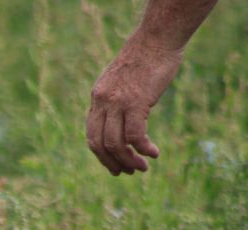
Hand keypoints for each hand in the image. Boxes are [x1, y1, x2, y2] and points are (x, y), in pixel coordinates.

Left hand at [86, 41, 183, 174]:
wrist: (156, 39)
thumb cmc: (143, 59)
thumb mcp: (119, 81)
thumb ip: (113, 100)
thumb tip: (117, 121)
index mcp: (96, 98)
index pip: (92, 135)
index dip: (101, 155)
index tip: (114, 166)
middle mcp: (102, 102)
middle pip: (100, 144)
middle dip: (113, 163)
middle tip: (128, 172)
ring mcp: (117, 102)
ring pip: (116, 144)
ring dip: (129, 160)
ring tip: (142, 168)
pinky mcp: (136, 102)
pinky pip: (135, 136)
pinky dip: (143, 149)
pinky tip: (153, 153)